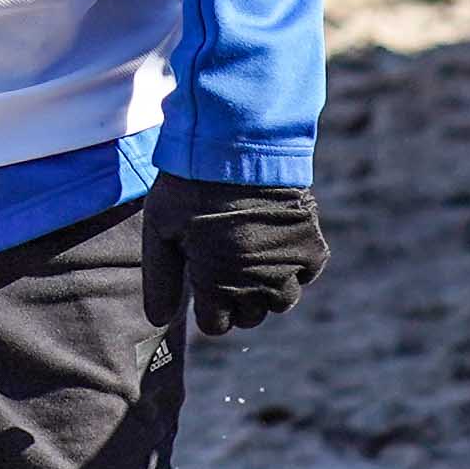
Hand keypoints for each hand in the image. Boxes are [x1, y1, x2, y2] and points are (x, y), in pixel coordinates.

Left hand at [147, 176, 327, 337]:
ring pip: (281, 301)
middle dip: (236, 300)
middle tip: (227, 265)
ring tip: (252, 256)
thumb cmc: (191, 184)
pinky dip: (294, 265)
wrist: (239, 143)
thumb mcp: (159, 229)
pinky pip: (307, 274)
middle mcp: (254, 284)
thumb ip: (160, 279)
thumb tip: (159, 320)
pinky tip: (275, 242)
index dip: (207, 308)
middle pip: (249, 316)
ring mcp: (286, 266)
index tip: (204, 282)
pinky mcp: (310, 246)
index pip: (215, 325)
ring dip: (267, 287)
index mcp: (215, 284)